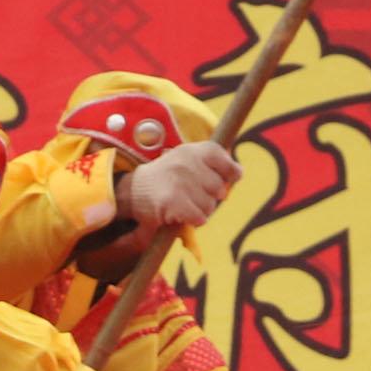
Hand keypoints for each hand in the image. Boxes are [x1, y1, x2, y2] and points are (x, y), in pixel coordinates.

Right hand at [123, 139, 237, 228]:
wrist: (131, 192)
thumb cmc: (165, 178)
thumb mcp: (185, 161)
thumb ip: (212, 163)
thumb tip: (239, 173)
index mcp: (191, 150)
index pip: (224, 160)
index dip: (230, 173)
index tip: (225, 179)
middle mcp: (186, 162)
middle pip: (220, 188)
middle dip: (210, 196)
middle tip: (192, 194)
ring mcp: (180, 182)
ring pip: (210, 206)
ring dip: (200, 210)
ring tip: (183, 203)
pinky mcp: (173, 201)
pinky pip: (200, 217)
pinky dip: (193, 220)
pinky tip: (180, 213)